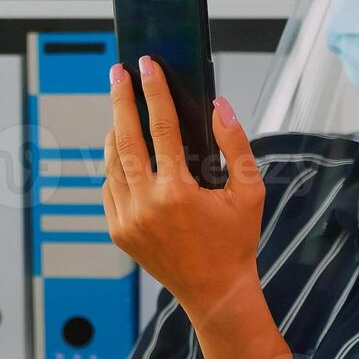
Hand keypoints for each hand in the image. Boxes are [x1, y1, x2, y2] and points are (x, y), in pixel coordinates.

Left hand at [104, 56, 265, 321]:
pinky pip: (109, 187)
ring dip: (115, 132)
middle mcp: (146, 206)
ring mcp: (127, 220)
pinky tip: (122, 149)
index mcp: (178, 193)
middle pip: (124, 138)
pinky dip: (114, 165)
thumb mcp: (249, 191)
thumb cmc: (236, 241)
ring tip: (121, 108)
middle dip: (121, 100)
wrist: (214, 292)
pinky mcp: (118, 231)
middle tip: (118, 72)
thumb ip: (236, 145)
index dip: (154, 92)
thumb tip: (218, 106)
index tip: (147, 66)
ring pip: (111, 163)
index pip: (161, 128)